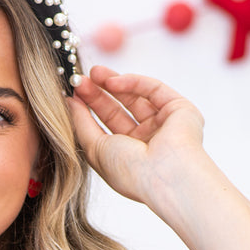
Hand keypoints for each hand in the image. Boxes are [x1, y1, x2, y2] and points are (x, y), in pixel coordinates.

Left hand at [67, 67, 205, 205]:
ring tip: (93, 73)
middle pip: (120, 110)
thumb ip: (82, 124)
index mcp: (131, 155)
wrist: (163, 176)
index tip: (73, 93)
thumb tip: (70, 102)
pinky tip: (112, 81)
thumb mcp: (95, 149)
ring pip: (136, 96)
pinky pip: (153, 89)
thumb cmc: (130, 172)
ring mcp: (165, 124)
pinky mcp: (180, 109)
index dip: (90, 108)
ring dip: (113, 82)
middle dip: (99, 93)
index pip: (108, 126)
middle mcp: (148, 140)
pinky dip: (132, 82)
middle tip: (80, 80)